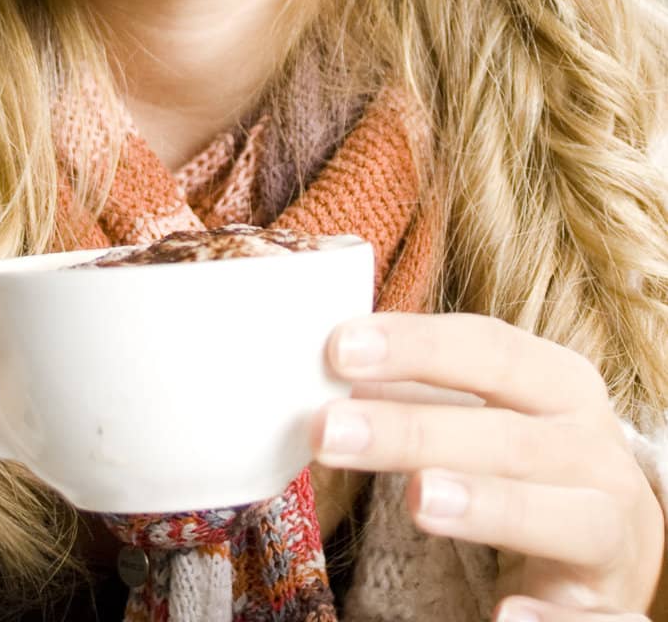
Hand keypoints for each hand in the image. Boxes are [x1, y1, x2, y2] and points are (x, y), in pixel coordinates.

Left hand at [308, 311, 665, 621]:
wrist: (613, 536)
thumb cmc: (529, 458)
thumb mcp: (487, 411)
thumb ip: (415, 391)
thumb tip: (327, 370)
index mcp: (560, 384)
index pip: (489, 349)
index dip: (414, 346)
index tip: (337, 349)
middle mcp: (593, 449)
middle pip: (508, 436)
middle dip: (414, 431)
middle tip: (328, 430)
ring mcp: (611, 526)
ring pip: (566, 516)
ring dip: (492, 507)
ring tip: (419, 499)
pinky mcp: (613, 604)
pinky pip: (594, 618)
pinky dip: (554, 620)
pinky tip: (504, 618)